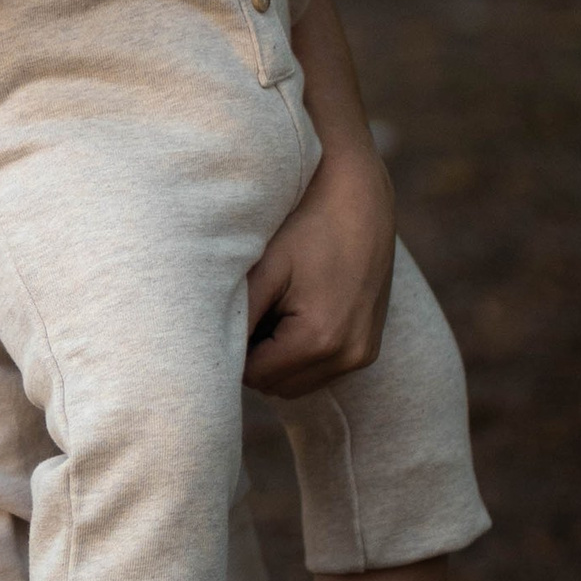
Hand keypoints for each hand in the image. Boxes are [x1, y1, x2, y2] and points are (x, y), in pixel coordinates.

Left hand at [243, 140, 395, 396]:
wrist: (363, 194)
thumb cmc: (308, 221)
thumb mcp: (267, 266)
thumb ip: (240, 316)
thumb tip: (210, 354)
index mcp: (320, 338)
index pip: (255, 376)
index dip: (232, 353)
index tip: (224, 319)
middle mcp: (349, 355)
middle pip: (277, 386)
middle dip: (254, 359)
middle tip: (247, 310)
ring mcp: (364, 353)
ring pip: (299, 382)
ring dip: (278, 359)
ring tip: (271, 307)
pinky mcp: (369, 346)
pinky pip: (322, 368)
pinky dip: (301, 352)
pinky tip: (293, 310)